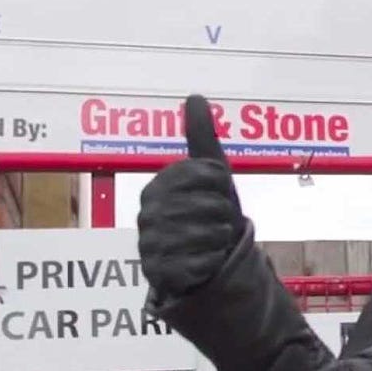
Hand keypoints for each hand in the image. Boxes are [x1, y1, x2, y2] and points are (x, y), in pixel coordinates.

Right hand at [137, 94, 245, 298]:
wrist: (206, 262)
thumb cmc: (208, 214)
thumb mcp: (211, 175)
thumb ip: (201, 137)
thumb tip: (193, 96)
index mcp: (160, 184)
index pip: (208, 173)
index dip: (222, 185)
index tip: (218, 193)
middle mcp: (147, 212)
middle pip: (209, 206)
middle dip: (223, 216)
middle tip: (217, 224)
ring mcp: (148, 243)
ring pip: (204, 236)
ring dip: (219, 240)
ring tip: (212, 243)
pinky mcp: (155, 274)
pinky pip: (196, 265)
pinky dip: (209, 264)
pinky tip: (205, 263)